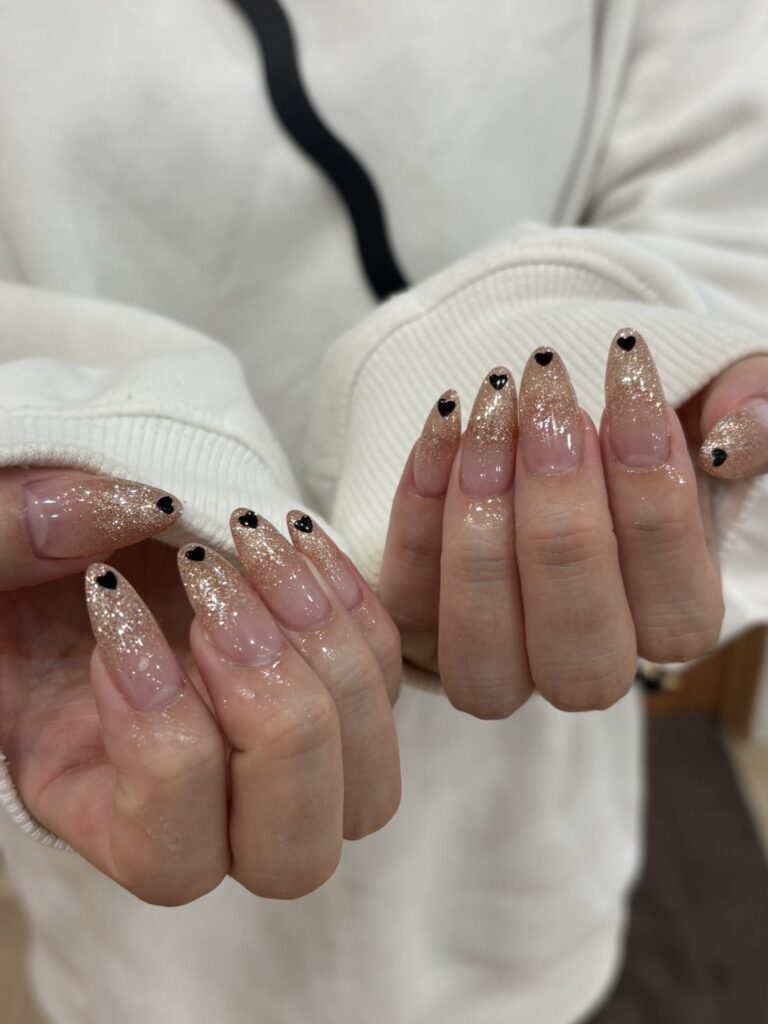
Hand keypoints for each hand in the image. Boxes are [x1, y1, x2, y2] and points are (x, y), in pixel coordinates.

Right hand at [0, 468, 400, 903]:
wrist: (71, 545)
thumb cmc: (12, 575)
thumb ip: (16, 539)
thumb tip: (145, 505)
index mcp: (96, 811)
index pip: (173, 858)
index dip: (164, 735)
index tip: (115, 602)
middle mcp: (204, 811)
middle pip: (294, 854)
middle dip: (270, 704)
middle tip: (204, 579)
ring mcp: (278, 756)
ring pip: (369, 785)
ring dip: (323, 646)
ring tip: (249, 541)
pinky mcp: (330, 689)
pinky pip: (387, 676)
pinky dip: (353, 600)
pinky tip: (291, 535)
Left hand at [380, 329, 764, 718]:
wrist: (548, 403)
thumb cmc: (635, 411)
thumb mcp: (716, 394)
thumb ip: (753, 412)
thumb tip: (730, 445)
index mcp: (671, 624)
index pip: (676, 611)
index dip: (653, 498)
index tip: (627, 375)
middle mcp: (585, 662)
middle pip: (580, 654)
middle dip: (562, 522)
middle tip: (550, 400)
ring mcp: (498, 658)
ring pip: (485, 662)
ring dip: (483, 535)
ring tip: (492, 414)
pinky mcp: (422, 629)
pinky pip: (409, 607)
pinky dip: (418, 518)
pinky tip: (444, 424)